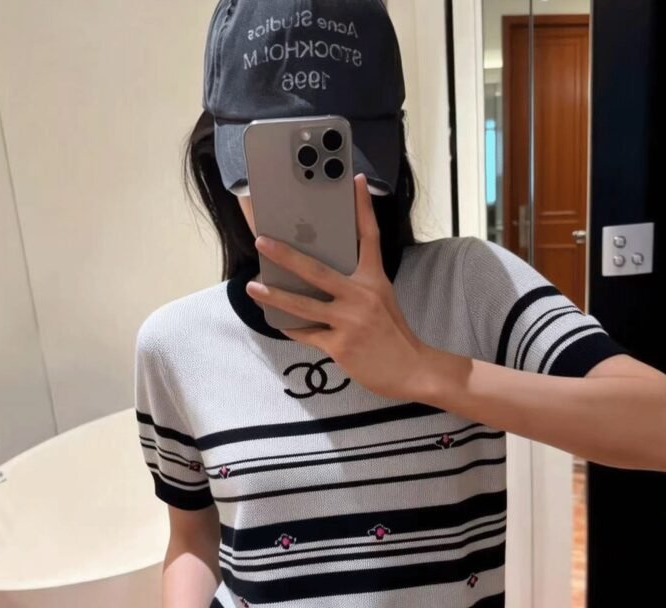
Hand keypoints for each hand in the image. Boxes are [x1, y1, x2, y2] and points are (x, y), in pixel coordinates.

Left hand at [245, 173, 430, 401]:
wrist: (411, 369)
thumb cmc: (393, 334)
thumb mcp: (382, 300)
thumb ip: (357, 285)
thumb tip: (320, 275)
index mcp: (375, 280)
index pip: (369, 236)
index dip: (363, 208)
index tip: (355, 181)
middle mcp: (362, 296)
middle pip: (317, 270)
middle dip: (286, 255)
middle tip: (261, 241)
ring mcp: (350, 321)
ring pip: (302, 305)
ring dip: (274, 295)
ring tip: (253, 286)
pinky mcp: (341, 345)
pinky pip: (307, 334)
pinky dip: (291, 328)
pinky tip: (278, 322)